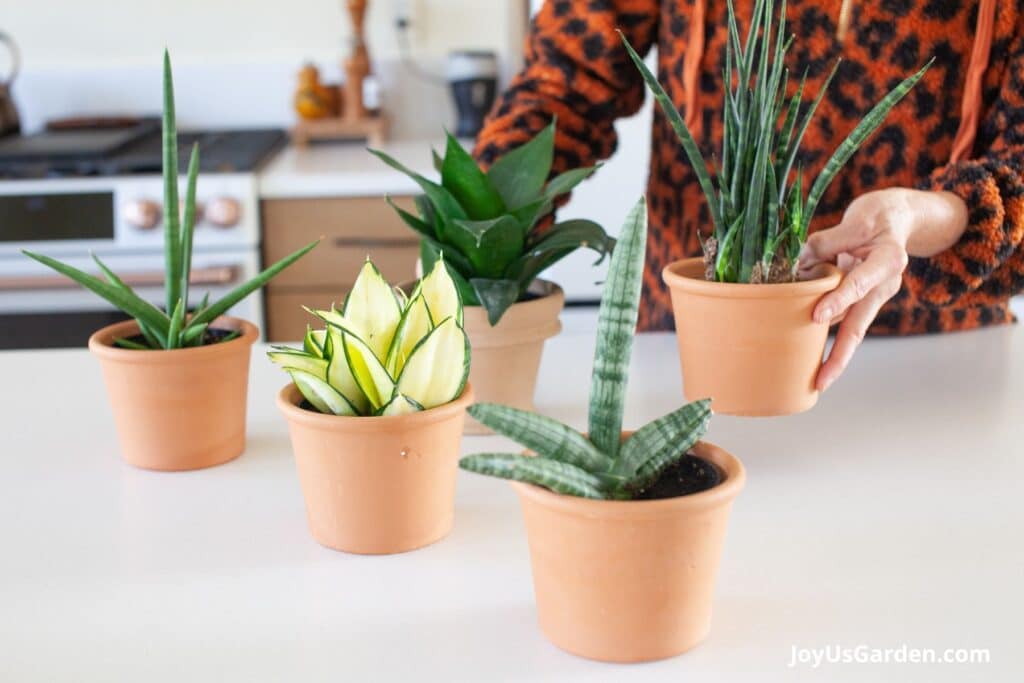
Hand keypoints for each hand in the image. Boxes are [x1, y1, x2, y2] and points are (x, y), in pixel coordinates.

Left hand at [798, 188, 967, 391]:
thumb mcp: (856, 220)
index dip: (838, 300)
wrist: (902, 218)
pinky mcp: (864, 301)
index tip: (817, 317)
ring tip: (814, 380)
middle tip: (821, 381)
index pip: (859, 283)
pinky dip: (828, 337)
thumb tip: (795, 265)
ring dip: (833, 354)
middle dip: (840, 356)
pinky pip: (844, 322)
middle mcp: (884, 284)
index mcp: (887, 260)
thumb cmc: (879, 215)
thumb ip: (826, 242)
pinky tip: (811, 358)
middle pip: (860, 325)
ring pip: (852, 330)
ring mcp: (875, 296)